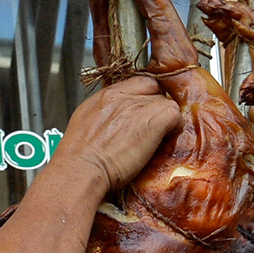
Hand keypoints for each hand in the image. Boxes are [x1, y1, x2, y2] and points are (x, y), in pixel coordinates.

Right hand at [58, 76, 181, 193]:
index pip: (139, 83)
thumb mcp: (85, 123)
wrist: (81, 169)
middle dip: (156, 109)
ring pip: (166, 102)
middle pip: (154, 92)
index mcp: (106, 96)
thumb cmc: (79, 157)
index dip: (148, 97)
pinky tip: (165, 139)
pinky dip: (175, 126)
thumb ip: (103, 115)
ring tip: (159, 137)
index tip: (147, 112)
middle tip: (153, 128)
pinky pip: (174, 114)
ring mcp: (138, 108)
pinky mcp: (152, 123)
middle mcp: (123, 97)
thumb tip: (112, 119)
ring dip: (166, 119)